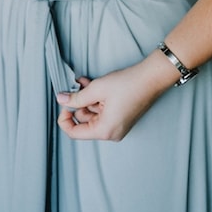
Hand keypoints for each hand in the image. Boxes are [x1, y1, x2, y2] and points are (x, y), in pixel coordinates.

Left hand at [55, 54, 174, 140]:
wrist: (151, 79)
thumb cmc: (128, 85)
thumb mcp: (96, 90)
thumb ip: (76, 97)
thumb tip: (61, 100)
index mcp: (105, 130)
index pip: (74, 133)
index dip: (64, 118)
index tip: (64, 103)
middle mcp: (111, 132)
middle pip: (83, 122)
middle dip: (77, 103)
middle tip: (74, 87)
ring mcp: (116, 125)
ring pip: (91, 113)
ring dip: (86, 97)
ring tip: (85, 82)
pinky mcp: (120, 117)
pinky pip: (101, 110)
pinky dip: (95, 98)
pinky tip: (92, 84)